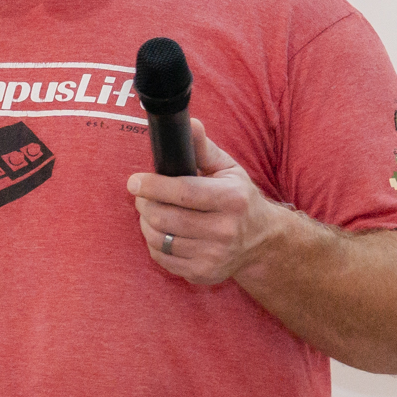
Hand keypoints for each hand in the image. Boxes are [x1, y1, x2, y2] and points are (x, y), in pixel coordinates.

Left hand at [128, 120, 287, 286]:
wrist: (261, 241)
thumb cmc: (239, 198)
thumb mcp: (228, 169)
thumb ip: (203, 148)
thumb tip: (188, 123)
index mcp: (232, 199)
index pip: (183, 192)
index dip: (152, 186)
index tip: (135, 181)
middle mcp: (225, 230)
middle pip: (165, 217)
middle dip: (145, 203)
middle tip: (142, 195)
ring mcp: (214, 255)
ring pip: (159, 239)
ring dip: (146, 223)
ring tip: (151, 212)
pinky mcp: (203, 273)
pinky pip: (162, 258)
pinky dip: (154, 243)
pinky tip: (161, 232)